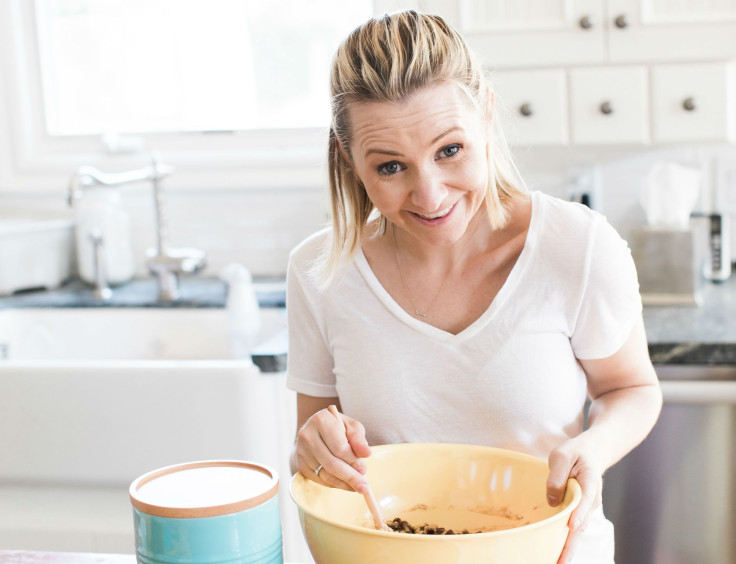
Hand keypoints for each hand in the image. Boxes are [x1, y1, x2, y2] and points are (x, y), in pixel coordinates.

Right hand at [294, 405, 371, 493]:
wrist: (314, 432)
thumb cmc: (337, 428)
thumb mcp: (351, 427)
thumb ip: (359, 439)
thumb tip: (366, 453)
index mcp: (321, 420)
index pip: (339, 447)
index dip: (353, 461)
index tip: (364, 470)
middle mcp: (307, 435)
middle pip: (331, 463)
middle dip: (350, 477)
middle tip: (364, 487)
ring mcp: (301, 451)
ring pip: (325, 474)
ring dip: (343, 483)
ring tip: (357, 487)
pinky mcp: (300, 465)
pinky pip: (319, 480)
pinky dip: (334, 484)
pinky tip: (345, 484)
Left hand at [546, 434, 603, 563]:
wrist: (591, 454)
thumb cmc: (575, 453)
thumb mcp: (561, 456)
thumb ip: (556, 475)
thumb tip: (552, 502)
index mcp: (590, 482)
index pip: (586, 500)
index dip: (579, 514)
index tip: (571, 526)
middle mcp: (592, 500)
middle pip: (582, 524)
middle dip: (571, 545)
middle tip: (561, 562)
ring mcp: (587, 509)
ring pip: (578, 531)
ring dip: (568, 548)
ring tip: (558, 563)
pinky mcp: (580, 512)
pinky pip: (573, 529)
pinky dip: (567, 543)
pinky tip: (558, 556)